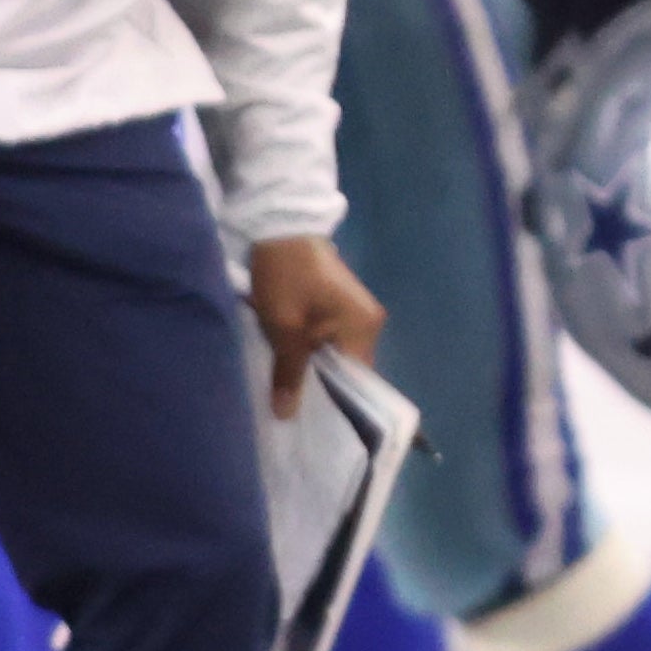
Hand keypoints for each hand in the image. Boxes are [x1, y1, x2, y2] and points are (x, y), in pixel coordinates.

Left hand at [243, 234, 383, 417]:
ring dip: (317, 370)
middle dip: (323, 387)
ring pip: (339, 357)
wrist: (280, 228)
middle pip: (350, 371)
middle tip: (294, 408)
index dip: (336, 403)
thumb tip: (288, 415)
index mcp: (363, 328)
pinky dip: (315, 353)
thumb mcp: (282, 327)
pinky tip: (294, 362)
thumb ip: (289, 372)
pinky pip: (333, 342)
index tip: (311, 421)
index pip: (358, 381)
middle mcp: (370, 324)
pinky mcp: (343, 308)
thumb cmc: (285, 276)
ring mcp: (358, 314)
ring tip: (291, 389)